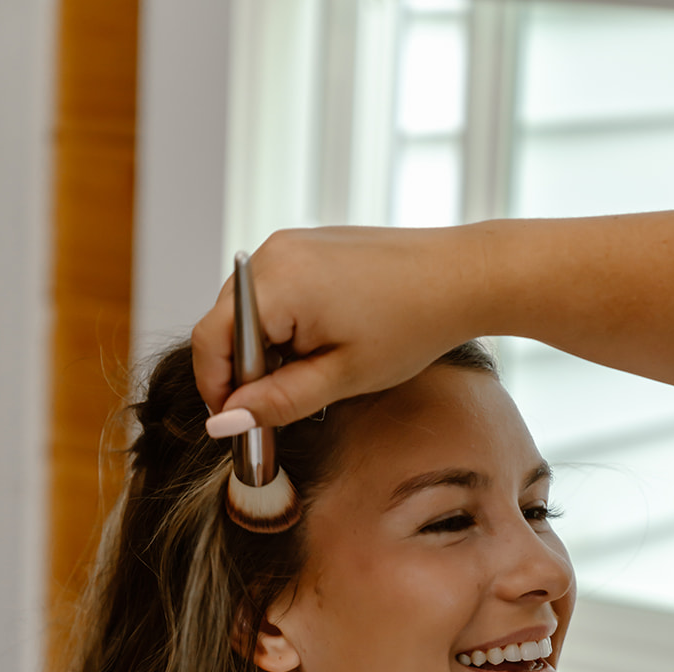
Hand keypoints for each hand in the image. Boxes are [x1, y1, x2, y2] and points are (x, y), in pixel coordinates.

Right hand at [192, 224, 491, 427]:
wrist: (461, 277)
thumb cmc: (410, 326)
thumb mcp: (340, 379)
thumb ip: (277, 402)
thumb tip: (224, 423)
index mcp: (276, 284)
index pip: (212, 340)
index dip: (216, 388)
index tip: (235, 425)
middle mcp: (274, 253)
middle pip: (226, 324)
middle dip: (242, 372)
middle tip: (273, 412)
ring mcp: (291, 244)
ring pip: (250, 310)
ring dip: (265, 350)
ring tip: (310, 378)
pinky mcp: (308, 245)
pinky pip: (275, 292)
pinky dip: (283, 326)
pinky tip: (321, 347)